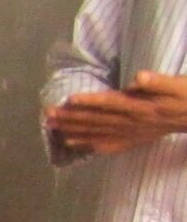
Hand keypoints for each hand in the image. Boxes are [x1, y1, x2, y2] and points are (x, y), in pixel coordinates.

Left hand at [44, 73, 186, 154]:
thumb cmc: (186, 96)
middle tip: (48, 114)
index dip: (89, 102)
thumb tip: (140, 77)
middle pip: (97, 120)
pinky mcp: (132, 140)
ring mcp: (130, 133)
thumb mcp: (177, 85)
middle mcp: (131, 122)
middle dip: (72, 117)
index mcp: (140, 107)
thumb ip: (158, 82)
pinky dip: (88, 144)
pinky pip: (107, 144)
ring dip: (73, 130)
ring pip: (97, 132)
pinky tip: (71, 144)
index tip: (69, 100)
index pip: (110, 104)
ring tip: (51, 127)